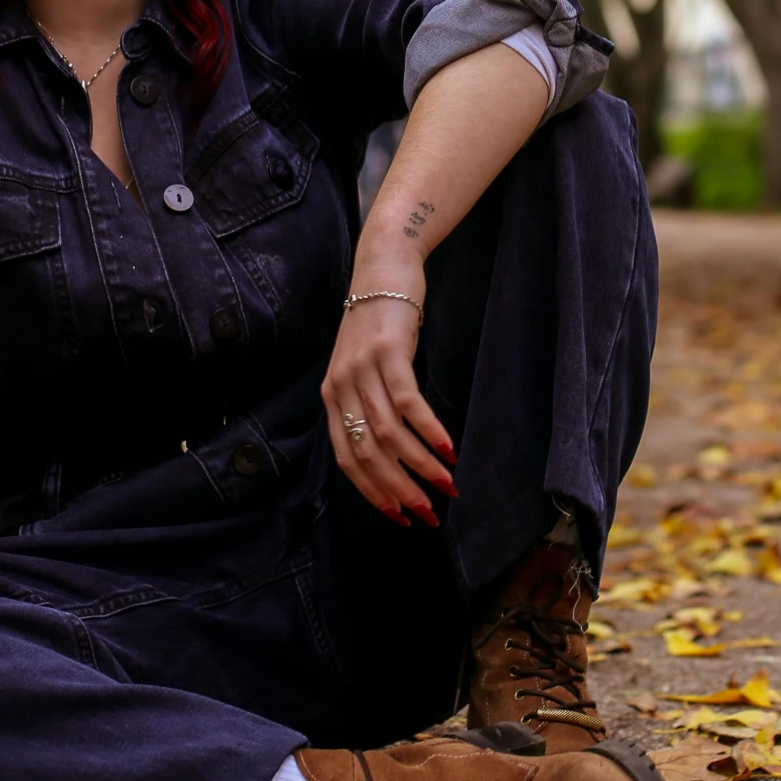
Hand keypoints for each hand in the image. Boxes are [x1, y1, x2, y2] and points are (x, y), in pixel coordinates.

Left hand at [322, 260, 455, 525]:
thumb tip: (390, 454)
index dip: (374, 494)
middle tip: (428, 513)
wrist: (383, 265)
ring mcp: (362, 369)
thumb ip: (367, 404)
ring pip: (387, 434)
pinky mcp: (388, 352)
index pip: (347, 461)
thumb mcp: (362, 366)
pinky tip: (448, 449)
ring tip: (446, 486)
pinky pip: (407, 403)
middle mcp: (340, 387)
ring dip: (420, 467)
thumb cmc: (379, 321)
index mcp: (332, 398)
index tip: (401, 516)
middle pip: (367, 454)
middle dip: (399, 490)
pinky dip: (429, 431)